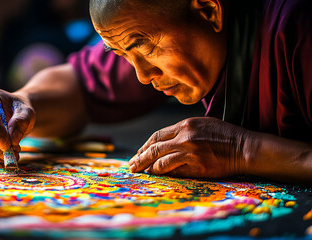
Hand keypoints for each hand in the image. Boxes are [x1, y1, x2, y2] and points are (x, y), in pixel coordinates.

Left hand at [128, 117, 249, 177]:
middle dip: (140, 158)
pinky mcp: (197, 167)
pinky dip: (165, 174)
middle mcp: (184, 138)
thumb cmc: (224, 134)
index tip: (138, 153)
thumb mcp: (201, 124)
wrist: (244, 147)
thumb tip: (163, 142)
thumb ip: (182, 130)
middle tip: (132, 166)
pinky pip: (175, 172)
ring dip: (150, 169)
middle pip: (154, 149)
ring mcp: (190, 153)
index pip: (156, 136)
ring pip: (161, 162)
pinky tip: (160, 176)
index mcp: (184, 125)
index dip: (145, 146)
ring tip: (144, 172)